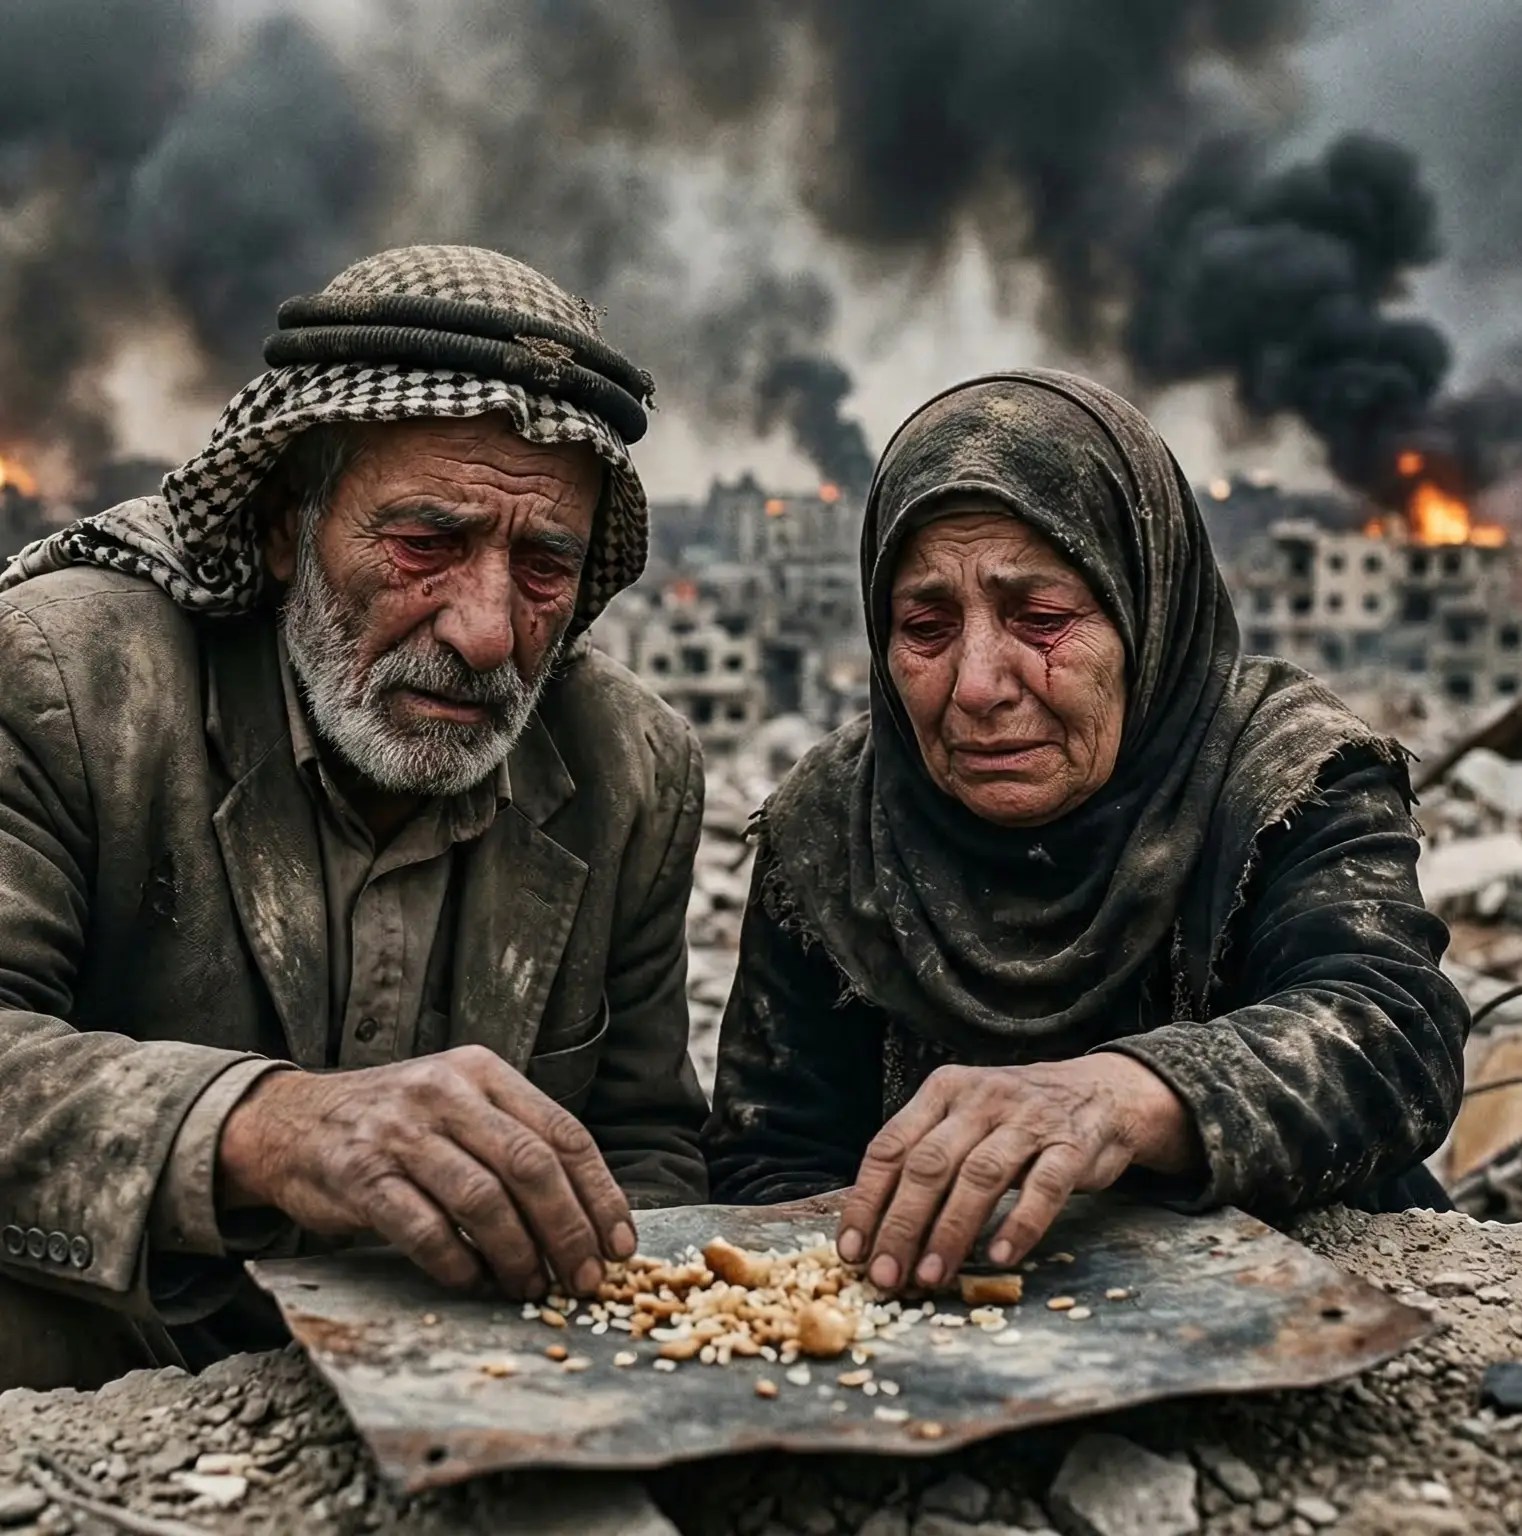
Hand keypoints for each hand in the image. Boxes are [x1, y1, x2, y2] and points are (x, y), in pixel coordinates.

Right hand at [216, 1045, 634, 1298]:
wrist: (290, 1122)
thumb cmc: (395, 1126)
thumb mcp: (458, 1106)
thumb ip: (513, 1141)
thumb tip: (586, 1217)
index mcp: (483, 1071)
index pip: (562, 1133)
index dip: (599, 1193)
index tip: (619, 1243)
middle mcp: (446, 1092)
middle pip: (531, 1166)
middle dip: (569, 1231)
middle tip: (586, 1278)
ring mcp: (401, 1131)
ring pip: (483, 1199)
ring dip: (518, 1254)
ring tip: (532, 1287)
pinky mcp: (360, 1175)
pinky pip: (424, 1229)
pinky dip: (458, 1264)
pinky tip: (474, 1283)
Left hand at [836, 1054, 1197, 1290]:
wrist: (1103, 1091)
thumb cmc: (1017, 1118)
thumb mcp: (965, 1118)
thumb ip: (927, 1157)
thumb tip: (878, 1229)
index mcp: (943, 1090)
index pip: (890, 1146)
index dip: (867, 1200)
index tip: (852, 1250)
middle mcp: (981, 1098)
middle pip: (929, 1164)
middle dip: (901, 1225)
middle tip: (886, 1274)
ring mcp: (1029, 1119)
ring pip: (980, 1176)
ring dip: (951, 1231)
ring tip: (932, 1276)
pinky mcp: (1072, 1145)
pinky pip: (1044, 1186)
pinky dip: (1020, 1223)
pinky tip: (1000, 1256)